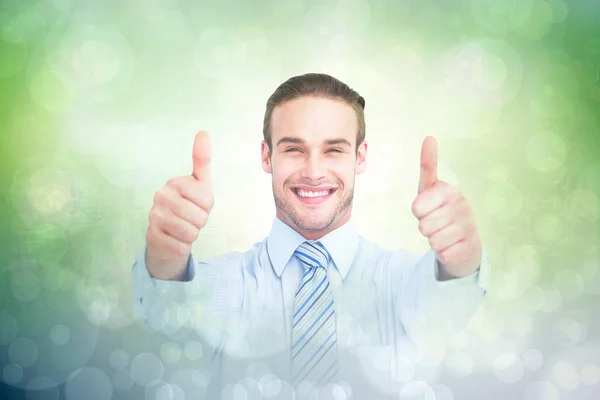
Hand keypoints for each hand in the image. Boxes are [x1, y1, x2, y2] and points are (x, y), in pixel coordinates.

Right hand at [145, 131, 213, 279]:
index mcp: (175, 183)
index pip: (206, 200)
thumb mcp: (200, 184)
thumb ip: (202, 159)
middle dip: (200, 223)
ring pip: (190, 234)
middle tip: (190, 218)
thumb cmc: (188, 206)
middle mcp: (161, 197)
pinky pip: (180, 246)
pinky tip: (174, 239)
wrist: (167, 234)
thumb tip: (203, 132)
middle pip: (199, 218)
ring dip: (191, 235)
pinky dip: (182, 246)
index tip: (198, 204)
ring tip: (182, 228)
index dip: (207, 207)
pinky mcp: (152, 236)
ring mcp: (154, 216)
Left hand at [411, 136, 481, 279]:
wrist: (464, 244)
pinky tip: (452, 246)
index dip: (418, 212)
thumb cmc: (441, 214)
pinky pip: (441, 251)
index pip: (417, 206)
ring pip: (432, 238)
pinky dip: (442, 252)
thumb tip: (429, 137)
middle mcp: (462, 205)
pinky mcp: (470, 246)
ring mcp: (468, 226)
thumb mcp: (431, 191)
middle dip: (425, 227)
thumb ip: (428, 168)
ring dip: (433, 240)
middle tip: (436, 224)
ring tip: (444, 234)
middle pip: (423, 224)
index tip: (428, 209)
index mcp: (451, 190)